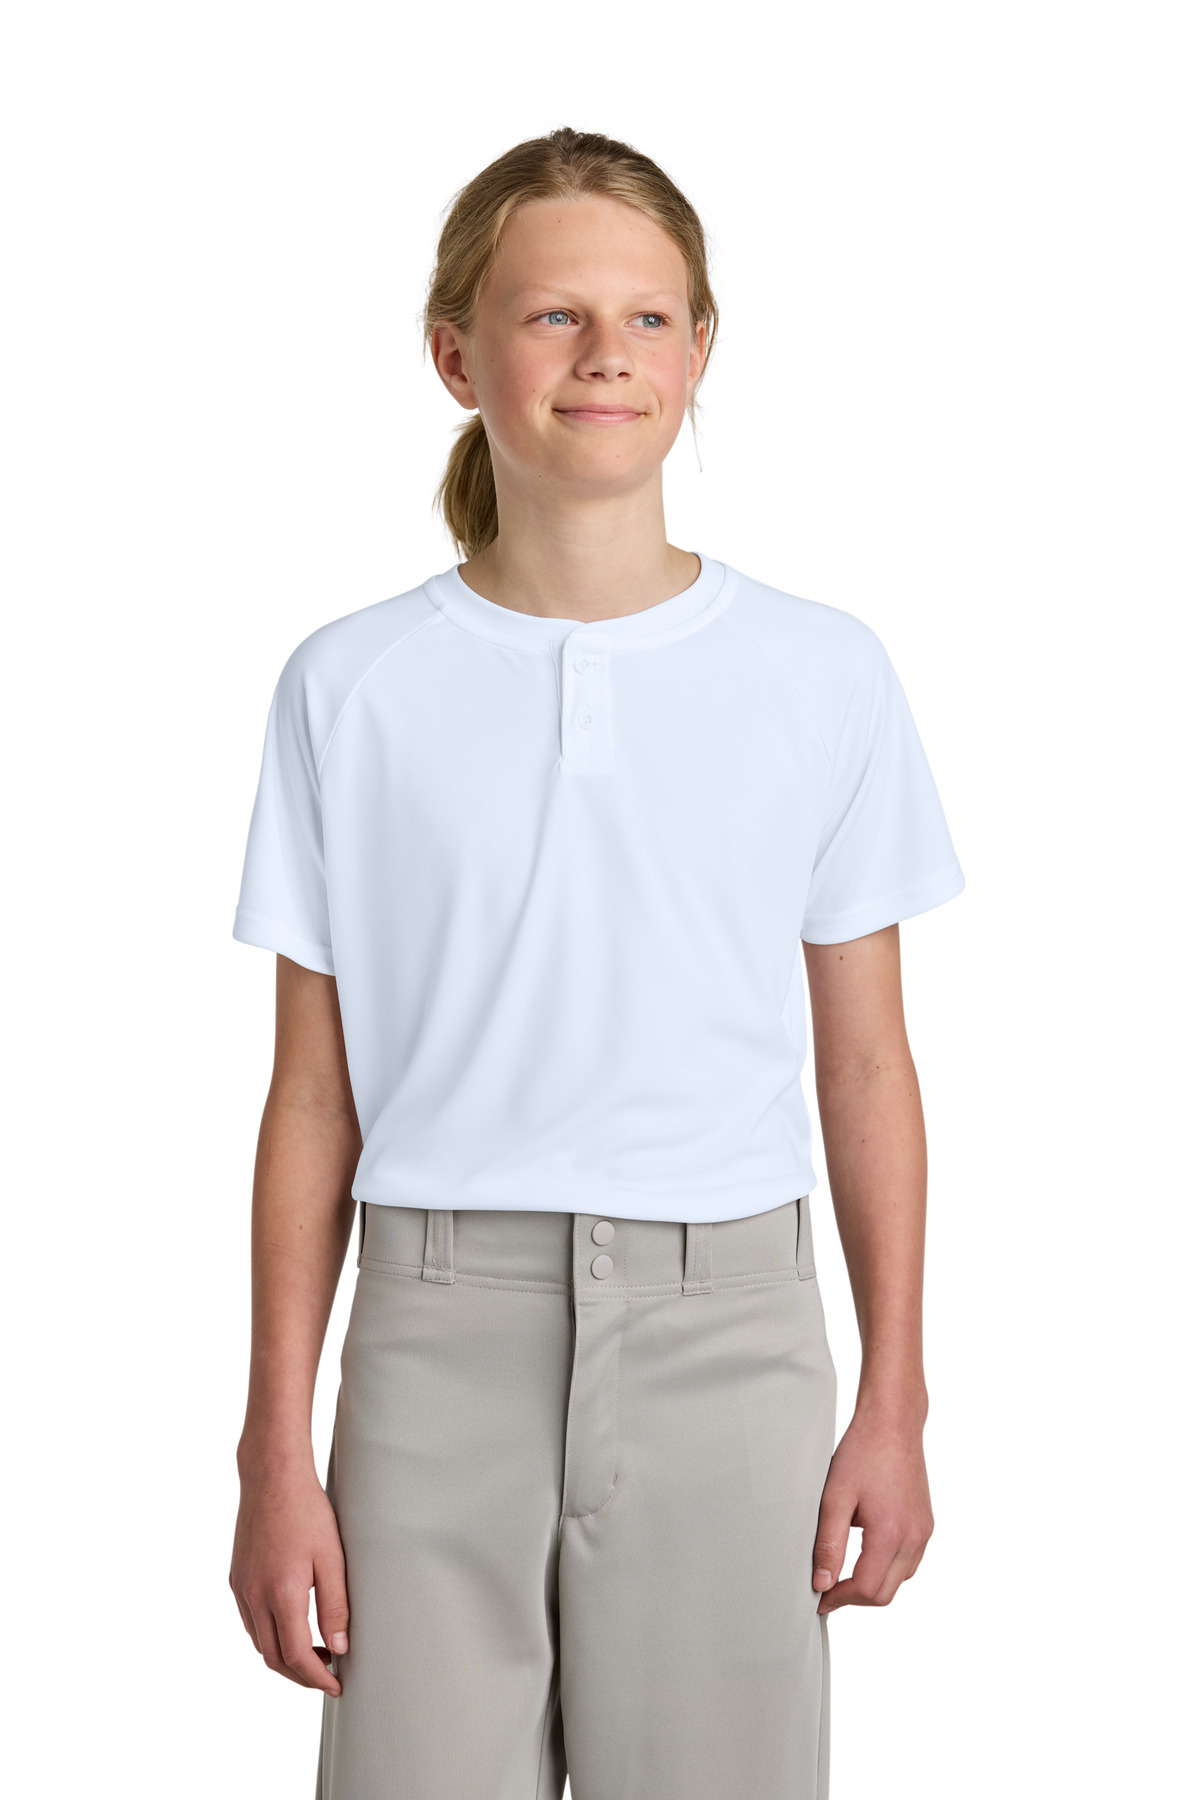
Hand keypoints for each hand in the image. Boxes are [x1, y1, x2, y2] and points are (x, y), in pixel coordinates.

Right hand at [230, 1455, 348, 1695]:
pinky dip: (269, 1635)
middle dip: (300, 1675)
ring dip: (283, 1657)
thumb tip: (340, 1646)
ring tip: (314, 1652)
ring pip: (259, 1642)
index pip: (297, 1656)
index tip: (335, 1684)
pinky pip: (250, 1622)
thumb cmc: (306, 1511)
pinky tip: (290, 1625)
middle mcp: (254, 1596)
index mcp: (281, 1594)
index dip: (317, 1677)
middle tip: (327, 1674)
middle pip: (273, 1658)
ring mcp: (241, 1588)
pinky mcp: (236, 1578)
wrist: (272, 1477)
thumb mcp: (332, 1558)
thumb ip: (335, 1606)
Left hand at [811, 1408, 933, 1613]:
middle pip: (886, 1593)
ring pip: (900, 1580)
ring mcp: (923, 1531)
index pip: (867, 1589)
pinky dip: (889, 1568)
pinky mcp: (926, 1524)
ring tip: (844, 1572)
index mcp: (891, 1533)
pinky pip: (910, 1562)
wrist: (893, 1422)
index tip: (820, 1597)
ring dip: (873, 1584)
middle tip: (828, 1589)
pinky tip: (868, 1554)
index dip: (839, 1599)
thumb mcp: (835, 1497)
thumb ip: (828, 1544)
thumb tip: (822, 1583)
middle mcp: (913, 1537)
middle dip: (855, 1597)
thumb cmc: (864, 1450)